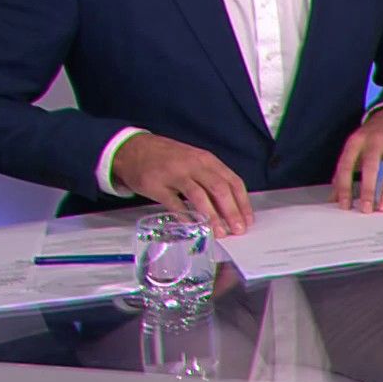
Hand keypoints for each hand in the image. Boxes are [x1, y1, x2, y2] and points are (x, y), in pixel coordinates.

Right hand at [111, 132, 252, 237]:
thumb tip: (230, 208)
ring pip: (199, 196)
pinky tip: (194, 227)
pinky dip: (186, 216)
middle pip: (219, 189)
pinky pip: (174, 203)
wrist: (134, 149)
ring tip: (219, 232)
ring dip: (211, 216)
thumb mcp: (195, 162)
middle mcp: (194, 165)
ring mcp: (175, 175)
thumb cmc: (170, 158)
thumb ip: (212, 179)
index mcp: (208, 160)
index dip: (243, 203)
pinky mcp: (157, 186)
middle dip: (231, 211)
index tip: (248, 220)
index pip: (233, 182)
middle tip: (237, 230)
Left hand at [332, 107, 382, 212]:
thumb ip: (343, 173)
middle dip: (368, 189)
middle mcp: (374, 141)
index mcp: (356, 141)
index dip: (344, 187)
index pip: (347, 165)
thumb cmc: (370, 138)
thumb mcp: (353, 149)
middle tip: (366, 208)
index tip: (344, 204)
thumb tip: (335, 198)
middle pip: (371, 166)